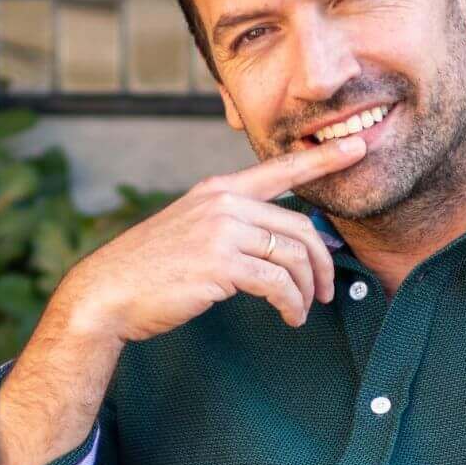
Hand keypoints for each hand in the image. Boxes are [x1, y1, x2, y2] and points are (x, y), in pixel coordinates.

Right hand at [55, 133, 368, 342]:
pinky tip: (290, 318)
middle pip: (298, 225)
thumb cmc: (151, 270)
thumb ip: (230, 226)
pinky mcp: (222, 264)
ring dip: (308, 290)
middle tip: (328, 289)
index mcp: (218, 190)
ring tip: (304, 310)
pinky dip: (293, 304)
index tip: (356, 147)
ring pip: (293, 256)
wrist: (108, 292)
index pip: (280, 168)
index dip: (322, 160)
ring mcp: (222, 231)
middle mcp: (223, 203)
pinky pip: (279, 283)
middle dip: (322, 261)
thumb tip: (273, 242)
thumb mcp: (190, 231)